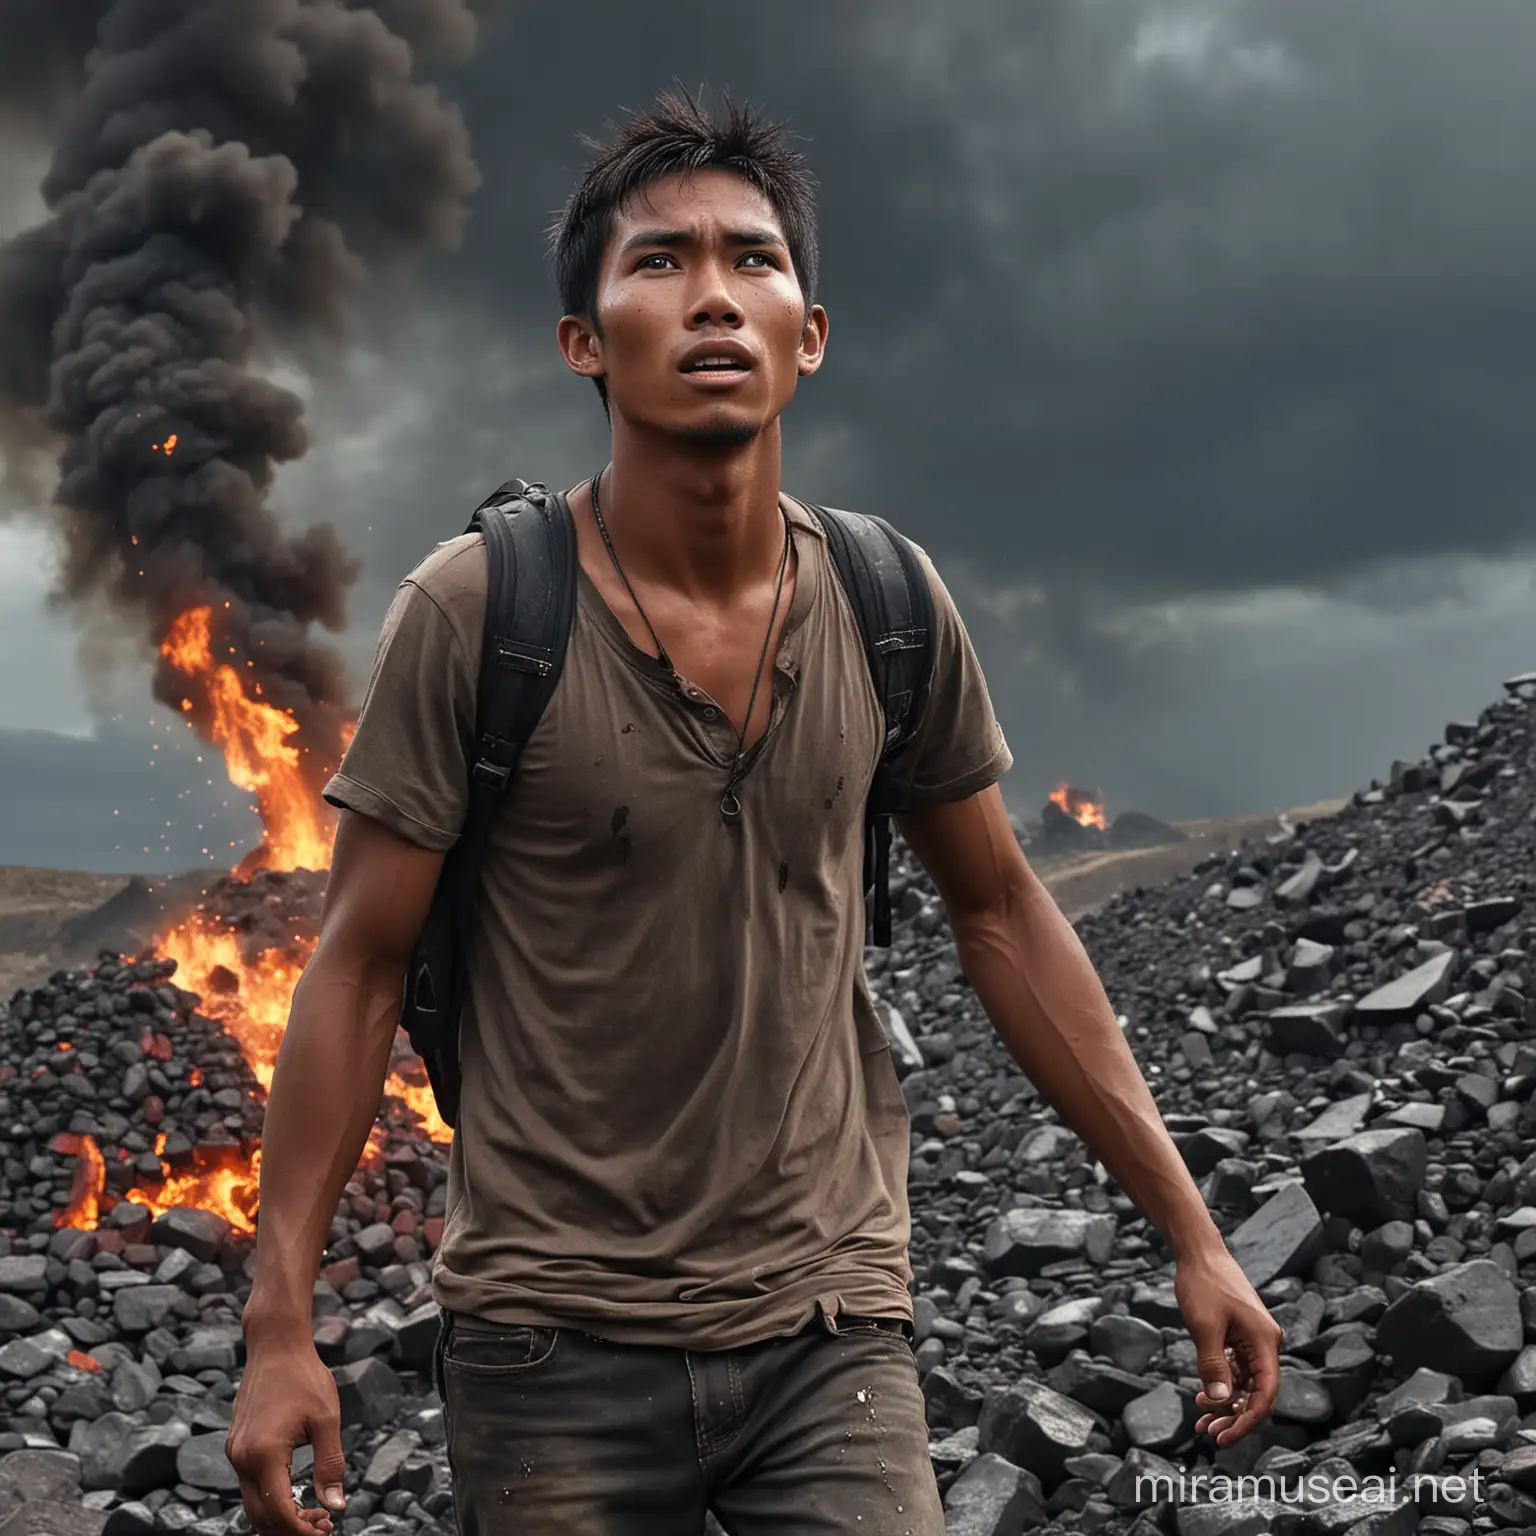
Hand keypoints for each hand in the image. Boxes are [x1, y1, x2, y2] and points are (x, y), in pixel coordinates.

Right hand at [227, 1331, 348, 1535]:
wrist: (276, 1345)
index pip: (279, 1511)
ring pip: (253, 1503)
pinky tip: (297, 1492)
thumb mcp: (327, 1420)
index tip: (325, 1531)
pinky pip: (250, 1484)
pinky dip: (271, 1497)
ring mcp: (235, 1453)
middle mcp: (241, 1458)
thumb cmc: (304, 1377)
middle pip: (261, 1516)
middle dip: (291, 1529)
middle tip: (324, 1525)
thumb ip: (330, 1466)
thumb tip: (336, 1505)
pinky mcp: (237, 1446)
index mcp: (263, 1454)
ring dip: (281, 1515)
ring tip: (315, 1513)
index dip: (301, 1530)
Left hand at [1174, 1243, 1283, 1444]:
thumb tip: (1220, 1401)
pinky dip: (1223, 1385)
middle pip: (1257, 1393)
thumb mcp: (1204, 1326)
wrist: (1199, 1252)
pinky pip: (1237, 1370)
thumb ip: (1213, 1365)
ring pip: (1246, 1384)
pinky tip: (1204, 1398)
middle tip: (1208, 1433)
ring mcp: (1254, 1341)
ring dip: (1226, 1404)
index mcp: (1266, 1342)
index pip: (1265, 1395)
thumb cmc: (1203, 1283)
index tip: (1224, 1438)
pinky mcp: (1241, 1337)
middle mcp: (1266, 1344)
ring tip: (1202, 1420)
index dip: (1247, 1421)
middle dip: (1234, 1417)